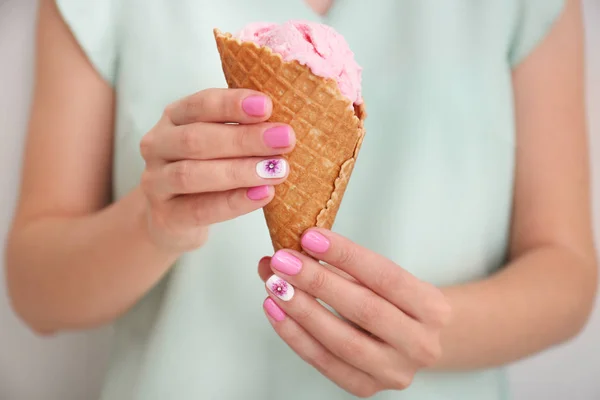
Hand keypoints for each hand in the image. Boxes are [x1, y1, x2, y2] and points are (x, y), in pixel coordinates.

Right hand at [139, 88, 294, 251]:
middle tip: (285, 139)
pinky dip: (234, 202)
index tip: (267, 106)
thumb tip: (285, 125)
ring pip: (192, 174)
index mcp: (175, 117)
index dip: (232, 104)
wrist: (172, 218)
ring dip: (240, 171)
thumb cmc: (207, 170)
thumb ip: (244, 130)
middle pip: (196, 139)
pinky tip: (263, 195)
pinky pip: (199, 209)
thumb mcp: (219, 144)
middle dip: (244, 139)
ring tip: (278, 170)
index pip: (200, 104)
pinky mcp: (164, 216)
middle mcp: (157, 145)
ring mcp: (155, 182)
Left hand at [258, 229, 451, 397]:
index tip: (310, 237)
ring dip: (302, 310)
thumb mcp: (382, 279)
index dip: (345, 255)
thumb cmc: (395, 304)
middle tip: (284, 260)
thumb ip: (339, 265)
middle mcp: (420, 343)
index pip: (386, 276)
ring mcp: (395, 371)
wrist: (418, 343)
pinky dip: (297, 337)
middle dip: (317, 282)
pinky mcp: (368, 388)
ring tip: (274, 285)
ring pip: (343, 341)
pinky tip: (277, 313)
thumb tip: (286, 254)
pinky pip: (326, 363)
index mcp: (431, 307)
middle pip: (364, 309)